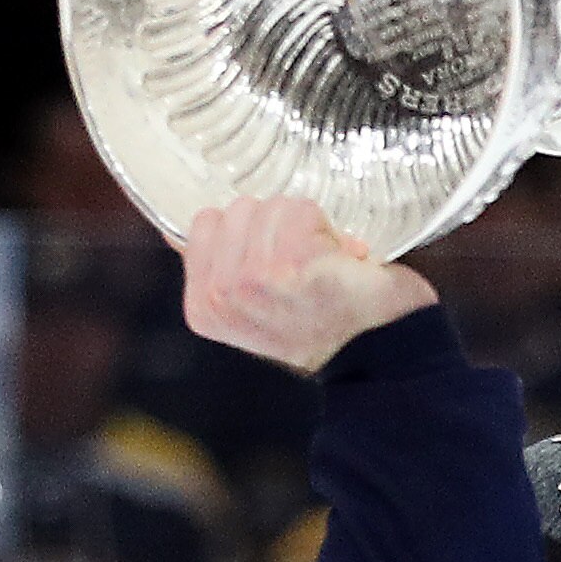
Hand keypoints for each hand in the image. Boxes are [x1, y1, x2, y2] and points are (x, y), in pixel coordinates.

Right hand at [179, 197, 437, 374]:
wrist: (382, 356)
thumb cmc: (327, 327)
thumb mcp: (256, 307)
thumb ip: (217, 269)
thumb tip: (178, 234)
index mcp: (204, 305)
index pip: (206, 223)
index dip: (251, 234)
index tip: (279, 268)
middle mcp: (221, 294)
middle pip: (240, 208)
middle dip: (281, 228)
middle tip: (308, 270)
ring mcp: (253, 279)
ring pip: (274, 206)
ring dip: (310, 229)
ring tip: (326, 268)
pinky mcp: (292, 263)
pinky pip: (303, 211)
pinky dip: (332, 232)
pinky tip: (343, 264)